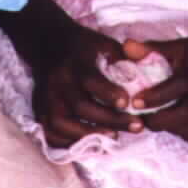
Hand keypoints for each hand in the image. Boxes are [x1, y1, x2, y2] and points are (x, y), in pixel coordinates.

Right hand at [32, 23, 139, 147]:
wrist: (48, 44)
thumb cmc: (84, 47)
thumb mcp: (105, 43)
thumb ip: (124, 58)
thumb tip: (149, 72)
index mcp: (75, 62)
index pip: (90, 80)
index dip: (109, 93)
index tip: (128, 102)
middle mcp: (57, 81)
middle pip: (80, 106)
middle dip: (111, 119)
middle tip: (137, 126)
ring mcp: (45, 97)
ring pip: (61, 123)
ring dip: (88, 135)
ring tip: (114, 137)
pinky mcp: (39, 109)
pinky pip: (50, 133)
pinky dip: (68, 142)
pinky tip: (90, 144)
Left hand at [119, 33, 187, 146]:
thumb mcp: (177, 47)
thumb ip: (151, 50)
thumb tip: (125, 46)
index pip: (174, 89)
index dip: (153, 98)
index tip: (135, 103)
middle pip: (185, 114)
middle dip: (161, 121)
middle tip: (145, 120)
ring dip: (176, 130)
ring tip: (162, 124)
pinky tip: (182, 129)